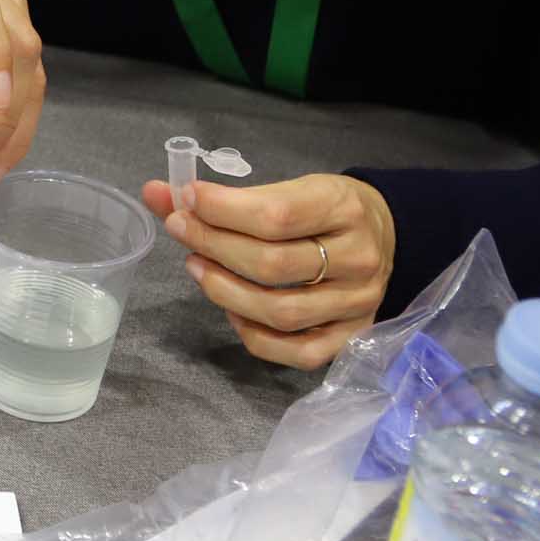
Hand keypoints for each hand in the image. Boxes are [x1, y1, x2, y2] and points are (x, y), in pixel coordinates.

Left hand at [147, 172, 396, 369]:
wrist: (385, 235)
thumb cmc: (325, 210)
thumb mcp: (287, 188)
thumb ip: (224, 197)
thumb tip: (154, 193)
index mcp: (345, 208)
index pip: (276, 215)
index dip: (222, 210)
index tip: (185, 200)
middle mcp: (359, 259)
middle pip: (273, 265)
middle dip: (214, 247)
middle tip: (181, 231)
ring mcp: (358, 304)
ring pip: (281, 312)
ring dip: (225, 291)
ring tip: (197, 268)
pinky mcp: (352, 337)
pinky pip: (297, 352)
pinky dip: (254, 335)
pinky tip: (232, 310)